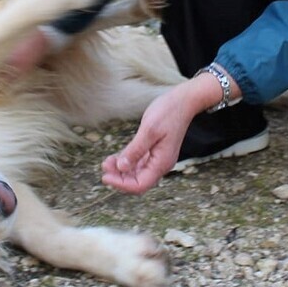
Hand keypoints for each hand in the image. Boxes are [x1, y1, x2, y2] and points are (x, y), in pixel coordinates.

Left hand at [101, 70, 240, 193]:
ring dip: (120, 170)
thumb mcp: (149, 130)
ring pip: (136, 173)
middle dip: (119, 177)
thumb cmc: (168, 113)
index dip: (121, 184)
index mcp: (161, 163)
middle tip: (104, 166)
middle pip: (137, 181)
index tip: (105, 177)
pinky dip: (126, 162)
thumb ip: (135, 150)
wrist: (183, 101)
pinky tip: (114, 158)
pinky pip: (138, 163)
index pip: (140, 185)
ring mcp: (157, 159)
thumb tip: (121, 167)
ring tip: (106, 162)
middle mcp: (160, 164)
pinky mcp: (154, 151)